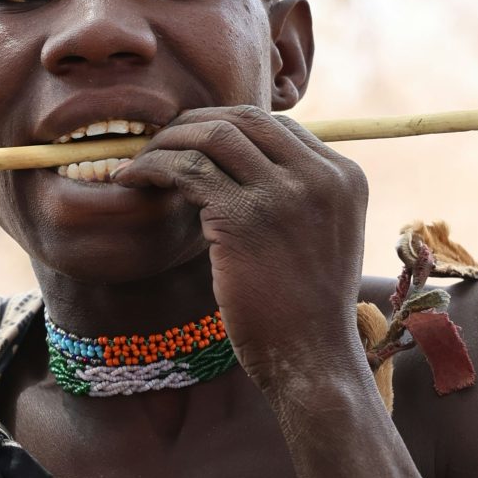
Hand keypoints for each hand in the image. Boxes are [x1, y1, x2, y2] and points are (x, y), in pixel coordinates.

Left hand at [111, 106, 368, 390]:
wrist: (312, 359)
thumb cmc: (307, 310)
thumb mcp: (322, 237)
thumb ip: (297, 196)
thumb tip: (238, 167)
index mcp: (344, 176)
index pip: (277, 125)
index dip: (227, 125)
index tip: (193, 140)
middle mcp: (320, 176)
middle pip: (244, 119)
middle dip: (194, 123)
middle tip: (159, 141)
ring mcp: (285, 195)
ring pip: (212, 136)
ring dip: (168, 142)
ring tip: (140, 161)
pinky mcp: (245, 218)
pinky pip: (188, 170)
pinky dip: (154, 167)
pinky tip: (133, 179)